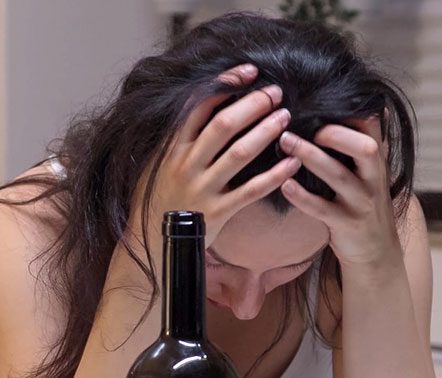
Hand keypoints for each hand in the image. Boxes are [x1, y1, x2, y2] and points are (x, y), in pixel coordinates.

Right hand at [134, 64, 301, 246]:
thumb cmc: (157, 197)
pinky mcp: (219, 212)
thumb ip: (178, 137)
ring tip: (285, 116)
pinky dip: (275, 175)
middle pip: (224, 125)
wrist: (149, 241)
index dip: (226, 84)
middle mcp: (187, 164)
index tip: (248, 72)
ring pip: (240, 154)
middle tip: (275, 93)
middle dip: (253, 104)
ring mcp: (203, 188)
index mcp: (173, 147)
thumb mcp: (157, 161)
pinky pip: (252, 190)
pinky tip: (292, 162)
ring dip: (266, 131)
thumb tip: (202, 105)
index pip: (200, 105)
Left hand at [277, 116, 401, 269]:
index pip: (374, 125)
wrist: (376, 249)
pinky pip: (323, 209)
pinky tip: (284, 185)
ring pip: (339, 176)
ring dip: (310, 157)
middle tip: (304, 123)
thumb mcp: (369, 171)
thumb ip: (358, 144)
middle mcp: (374, 178)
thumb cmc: (364, 202)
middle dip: (335, 134)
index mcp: (377, 160)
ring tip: (285, 142)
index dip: (353, 109)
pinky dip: (302, 196)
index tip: (323, 99)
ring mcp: (362, 202)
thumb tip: (346, 108)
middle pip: (365, 148)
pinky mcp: (347, 224)